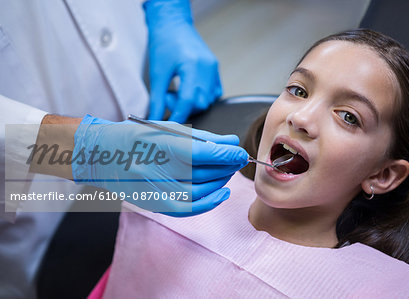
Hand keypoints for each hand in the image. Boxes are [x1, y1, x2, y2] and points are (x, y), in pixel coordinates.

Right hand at [72, 115, 247, 216]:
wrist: (102, 155)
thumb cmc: (135, 137)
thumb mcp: (168, 129)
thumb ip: (202, 138)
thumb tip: (231, 143)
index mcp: (159, 145)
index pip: (203, 153)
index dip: (227, 154)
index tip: (240, 152)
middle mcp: (156, 170)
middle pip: (203, 174)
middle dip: (226, 167)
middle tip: (236, 160)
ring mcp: (153, 190)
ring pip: (198, 193)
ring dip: (220, 184)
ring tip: (228, 173)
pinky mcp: (153, 203)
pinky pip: (186, 209)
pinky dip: (207, 203)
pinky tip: (220, 194)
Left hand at [143, 0, 221, 122]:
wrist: (172, 23)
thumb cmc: (163, 44)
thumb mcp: (157, 73)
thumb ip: (157, 100)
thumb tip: (154, 120)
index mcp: (192, 66)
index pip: (188, 100)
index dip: (178, 115)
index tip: (169, 125)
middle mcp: (208, 68)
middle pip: (201, 103)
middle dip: (185, 108)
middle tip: (168, 97)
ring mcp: (214, 68)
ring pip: (208, 100)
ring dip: (192, 103)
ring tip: (177, 91)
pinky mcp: (215, 69)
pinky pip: (213, 92)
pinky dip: (201, 97)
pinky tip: (188, 89)